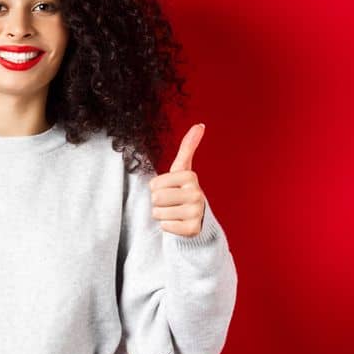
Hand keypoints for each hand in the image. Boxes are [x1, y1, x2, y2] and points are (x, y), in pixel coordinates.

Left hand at [149, 123, 208, 237]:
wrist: (198, 217)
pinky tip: (179, 222)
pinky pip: (165, 226)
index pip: (154, 184)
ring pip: (158, 213)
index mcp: (191, 177)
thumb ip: (188, 147)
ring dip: (162, 214)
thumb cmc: (184, 190)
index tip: (171, 188)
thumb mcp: (183, 169)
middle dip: (158, 202)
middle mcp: (196, 194)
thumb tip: (199, 124)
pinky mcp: (192, 229)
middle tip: (172, 202)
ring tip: (175, 212)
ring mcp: (196, 212)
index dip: (157, 188)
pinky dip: (168, 226)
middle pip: (155, 198)